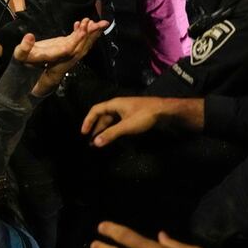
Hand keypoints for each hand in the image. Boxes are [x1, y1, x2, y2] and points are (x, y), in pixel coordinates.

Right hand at [23, 18, 108, 95]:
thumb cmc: (23, 65)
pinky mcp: (64, 50)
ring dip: (90, 34)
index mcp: (55, 60)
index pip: (69, 51)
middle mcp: (64, 60)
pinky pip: (76, 43)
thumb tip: (29, 36)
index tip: (84, 29)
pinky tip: (80, 23)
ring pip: (82, 46)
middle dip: (91, 36)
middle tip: (100, 23)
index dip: (77, 40)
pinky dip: (80, 33)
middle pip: (81, 48)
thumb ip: (24, 48)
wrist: (27, 78)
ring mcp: (66, 56)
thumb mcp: (20, 57)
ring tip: (97, 22)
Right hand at [82, 96, 197, 146]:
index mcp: (114, 104)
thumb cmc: (144, 116)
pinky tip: (112, 137)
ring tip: (99, 142)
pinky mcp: (131, 115)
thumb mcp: (126, 126)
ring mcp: (125, 110)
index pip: (95, 110)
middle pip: (102, 116)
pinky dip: (112, 130)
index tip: (83, 133)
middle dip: (96, 129)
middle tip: (91, 142)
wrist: (163, 110)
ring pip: (110, 120)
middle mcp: (117, 106)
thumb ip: (111, 134)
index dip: (88, 121)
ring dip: (104, 130)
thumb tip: (95, 143)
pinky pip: (117, 122)